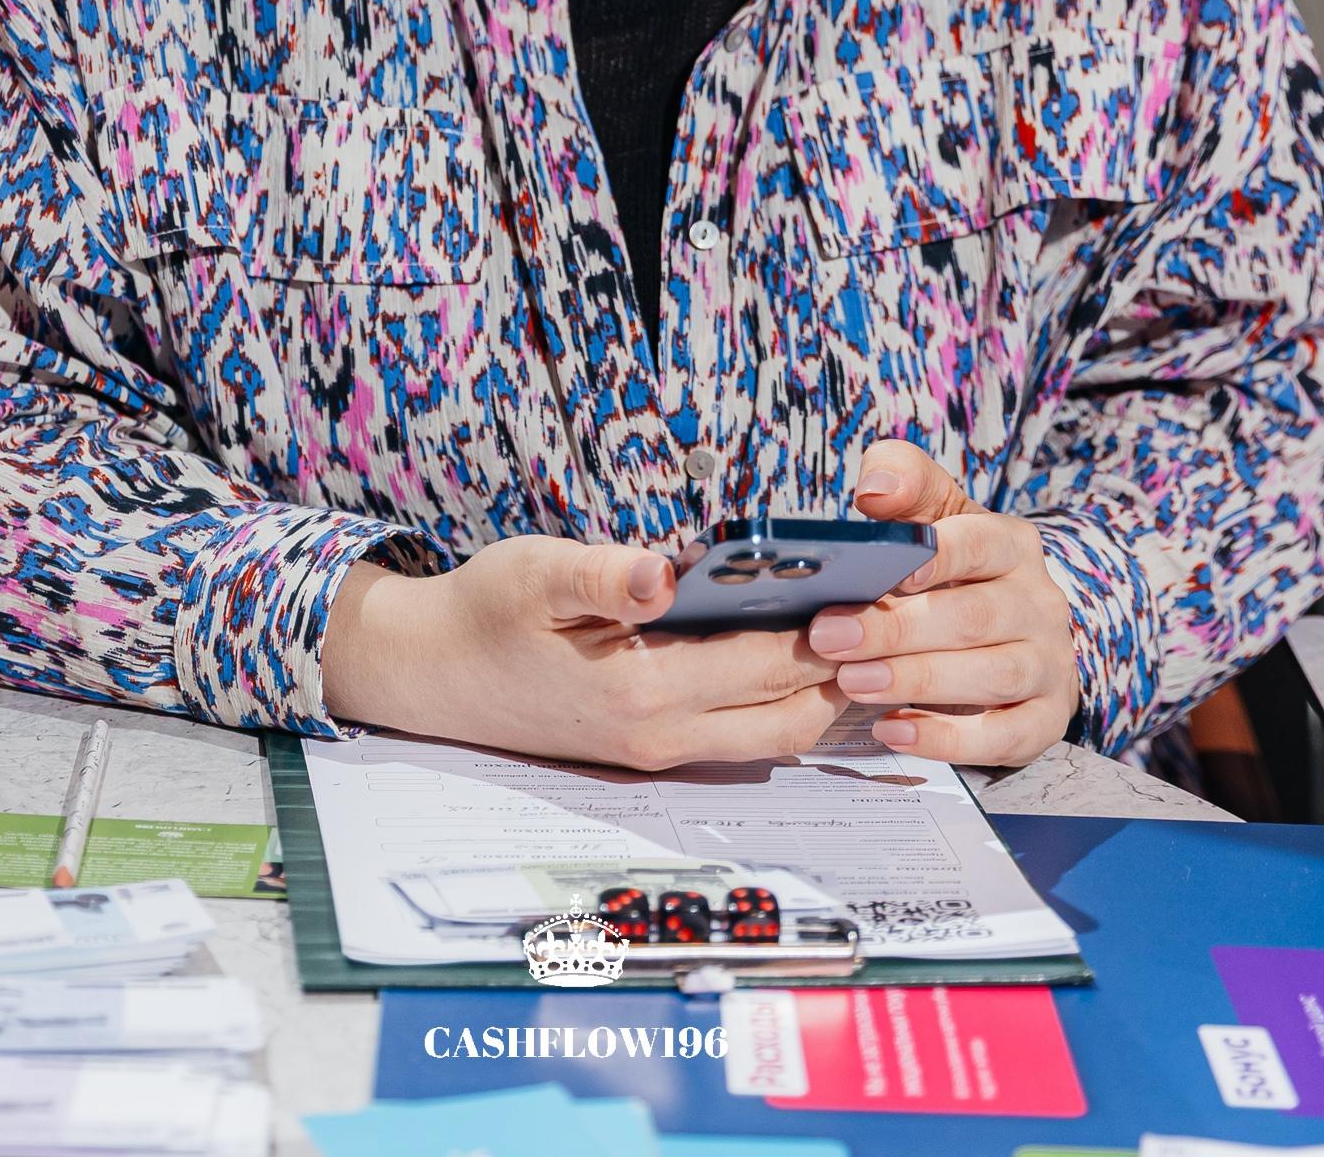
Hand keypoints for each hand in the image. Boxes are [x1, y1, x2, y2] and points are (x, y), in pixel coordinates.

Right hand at [322, 534, 849, 768]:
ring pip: (776, 736)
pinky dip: (783, 699)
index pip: (770, 665)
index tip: (882, 585)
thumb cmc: (484, 614)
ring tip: (856, 624)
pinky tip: (798, 648)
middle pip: (793, 713)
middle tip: (891, 603)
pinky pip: (743, 734)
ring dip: (821, 690)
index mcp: (642, 689)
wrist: (432, 676)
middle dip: (847, 664)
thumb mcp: (533, 574)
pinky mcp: (652, 748)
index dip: (833, 629)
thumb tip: (661, 572)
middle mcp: (662, 735)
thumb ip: (601, 576)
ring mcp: (660, 750)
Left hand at [806, 443, 1080, 768]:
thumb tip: (875, 488)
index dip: (939, 556)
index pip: (980, 543)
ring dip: (916, 681)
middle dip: (897, 630)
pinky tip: (893, 730)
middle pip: (973, 617)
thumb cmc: (955, 566)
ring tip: (851, 683)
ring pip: (990, 676)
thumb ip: (904, 482)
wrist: (1016, 629)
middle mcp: (1039, 604)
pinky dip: (948, 739)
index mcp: (1012, 545)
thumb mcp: (935, 512)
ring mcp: (1047, 665)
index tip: (894, 572)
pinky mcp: (1044, 720)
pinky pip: (1004, 736)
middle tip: (828, 638)